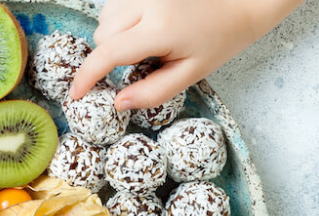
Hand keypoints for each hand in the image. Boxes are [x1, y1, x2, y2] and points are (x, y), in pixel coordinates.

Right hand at [70, 0, 304, 108]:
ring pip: (105, 19)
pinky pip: (115, 6)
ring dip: (115, 37)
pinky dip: (121, 21)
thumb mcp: (190, 74)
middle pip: (102, 36)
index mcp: (159, 30)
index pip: (108, 54)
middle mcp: (146, 4)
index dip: (86, 77)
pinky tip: (145, 26)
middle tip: (140, 63)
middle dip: (110, 56)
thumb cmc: (220, 41)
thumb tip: (118, 103)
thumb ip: (153, 92)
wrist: (242, 3)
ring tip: (145, 43)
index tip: (76, 95)